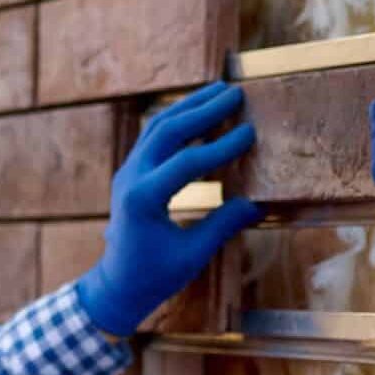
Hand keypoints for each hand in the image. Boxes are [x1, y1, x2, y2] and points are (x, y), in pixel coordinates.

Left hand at [73, 82, 265, 336]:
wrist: (117, 284)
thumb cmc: (155, 276)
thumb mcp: (193, 255)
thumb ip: (223, 225)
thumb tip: (257, 202)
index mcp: (143, 199)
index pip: (187, 163)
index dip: (222, 146)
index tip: (250, 132)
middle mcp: (130, 178)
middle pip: (167, 131)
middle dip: (203, 110)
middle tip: (235, 94)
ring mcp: (127, 171)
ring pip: (157, 127)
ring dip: (189, 106)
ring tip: (219, 91)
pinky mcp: (131, 171)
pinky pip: (153, 136)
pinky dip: (178, 120)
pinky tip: (200, 111)